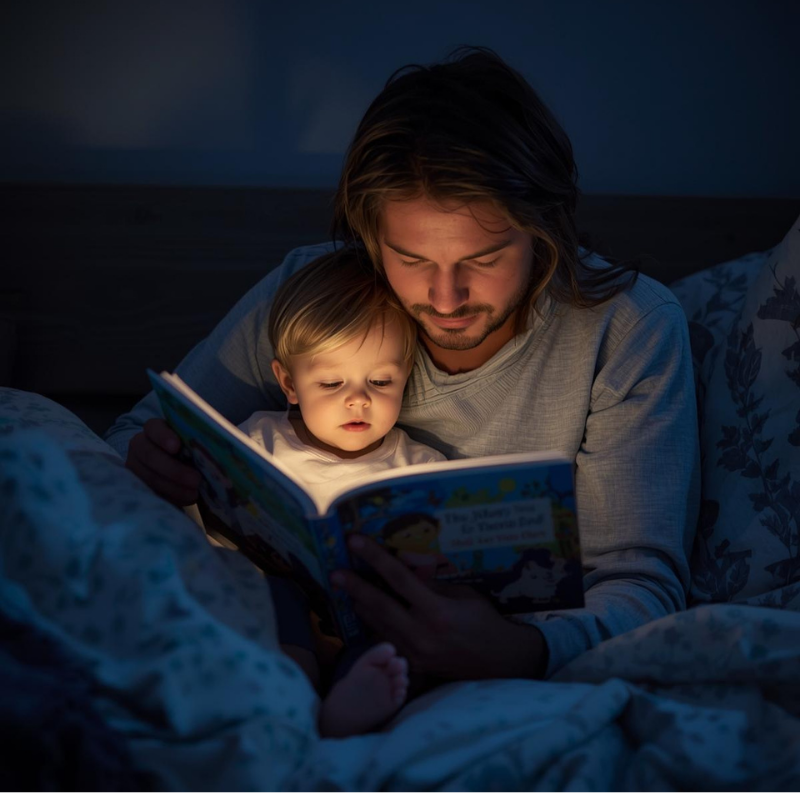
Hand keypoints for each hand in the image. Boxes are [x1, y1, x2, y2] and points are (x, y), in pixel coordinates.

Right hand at [125, 418, 200, 506]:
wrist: (180, 468)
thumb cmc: (191, 450)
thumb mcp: (195, 441)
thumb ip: (202, 439)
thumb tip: (222, 441)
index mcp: (154, 429)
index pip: (154, 428)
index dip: (163, 437)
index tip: (176, 447)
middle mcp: (140, 445)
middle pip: (150, 455)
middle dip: (174, 470)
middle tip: (196, 480)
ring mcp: (135, 466)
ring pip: (149, 478)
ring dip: (173, 488)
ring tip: (194, 494)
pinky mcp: (137, 486)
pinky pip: (151, 493)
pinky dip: (170, 498)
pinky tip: (186, 500)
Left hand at [331, 536, 547, 680]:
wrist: (499, 662)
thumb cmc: (485, 621)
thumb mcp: (463, 596)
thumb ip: (433, 586)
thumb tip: (406, 571)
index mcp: (437, 612)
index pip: (399, 579)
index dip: (375, 558)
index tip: (355, 542)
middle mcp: (422, 633)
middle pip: (379, 605)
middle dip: (355, 587)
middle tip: (335, 573)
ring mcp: (415, 653)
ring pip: (378, 625)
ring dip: (360, 606)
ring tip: (344, 588)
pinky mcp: (413, 665)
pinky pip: (387, 640)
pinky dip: (374, 625)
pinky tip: (364, 612)